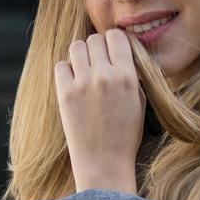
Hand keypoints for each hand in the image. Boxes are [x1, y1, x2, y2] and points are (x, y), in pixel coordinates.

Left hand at [54, 29, 144, 193]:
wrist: (104, 163)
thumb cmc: (125, 135)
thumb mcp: (139, 101)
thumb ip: (130, 74)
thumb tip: (119, 52)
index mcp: (127, 76)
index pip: (117, 37)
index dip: (113, 41)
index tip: (112, 51)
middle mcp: (105, 76)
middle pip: (95, 39)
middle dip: (96, 48)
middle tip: (97, 63)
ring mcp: (83, 84)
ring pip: (76, 47)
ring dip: (80, 55)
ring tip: (84, 70)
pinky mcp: (65, 94)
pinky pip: (61, 65)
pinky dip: (66, 70)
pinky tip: (73, 83)